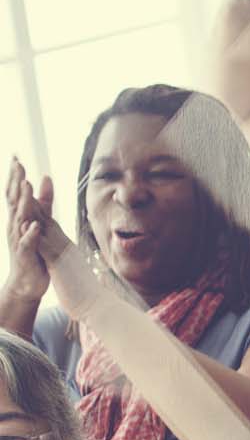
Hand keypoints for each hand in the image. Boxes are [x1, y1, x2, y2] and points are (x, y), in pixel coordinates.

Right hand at [4, 157, 52, 305]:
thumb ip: (43, 202)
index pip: (14, 193)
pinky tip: (34, 224)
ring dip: (23, 202)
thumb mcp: (39, 221)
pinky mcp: (26, 255)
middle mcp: (15, 226)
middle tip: (17, 164)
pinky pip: (28, 242)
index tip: (16, 157)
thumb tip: (45, 177)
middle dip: (15, 182)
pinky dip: (30, 233)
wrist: (28, 282)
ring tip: (26, 186)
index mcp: (18, 217)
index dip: (15, 175)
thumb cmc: (34, 250)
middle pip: (13, 200)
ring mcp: (19, 239)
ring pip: (20, 218)